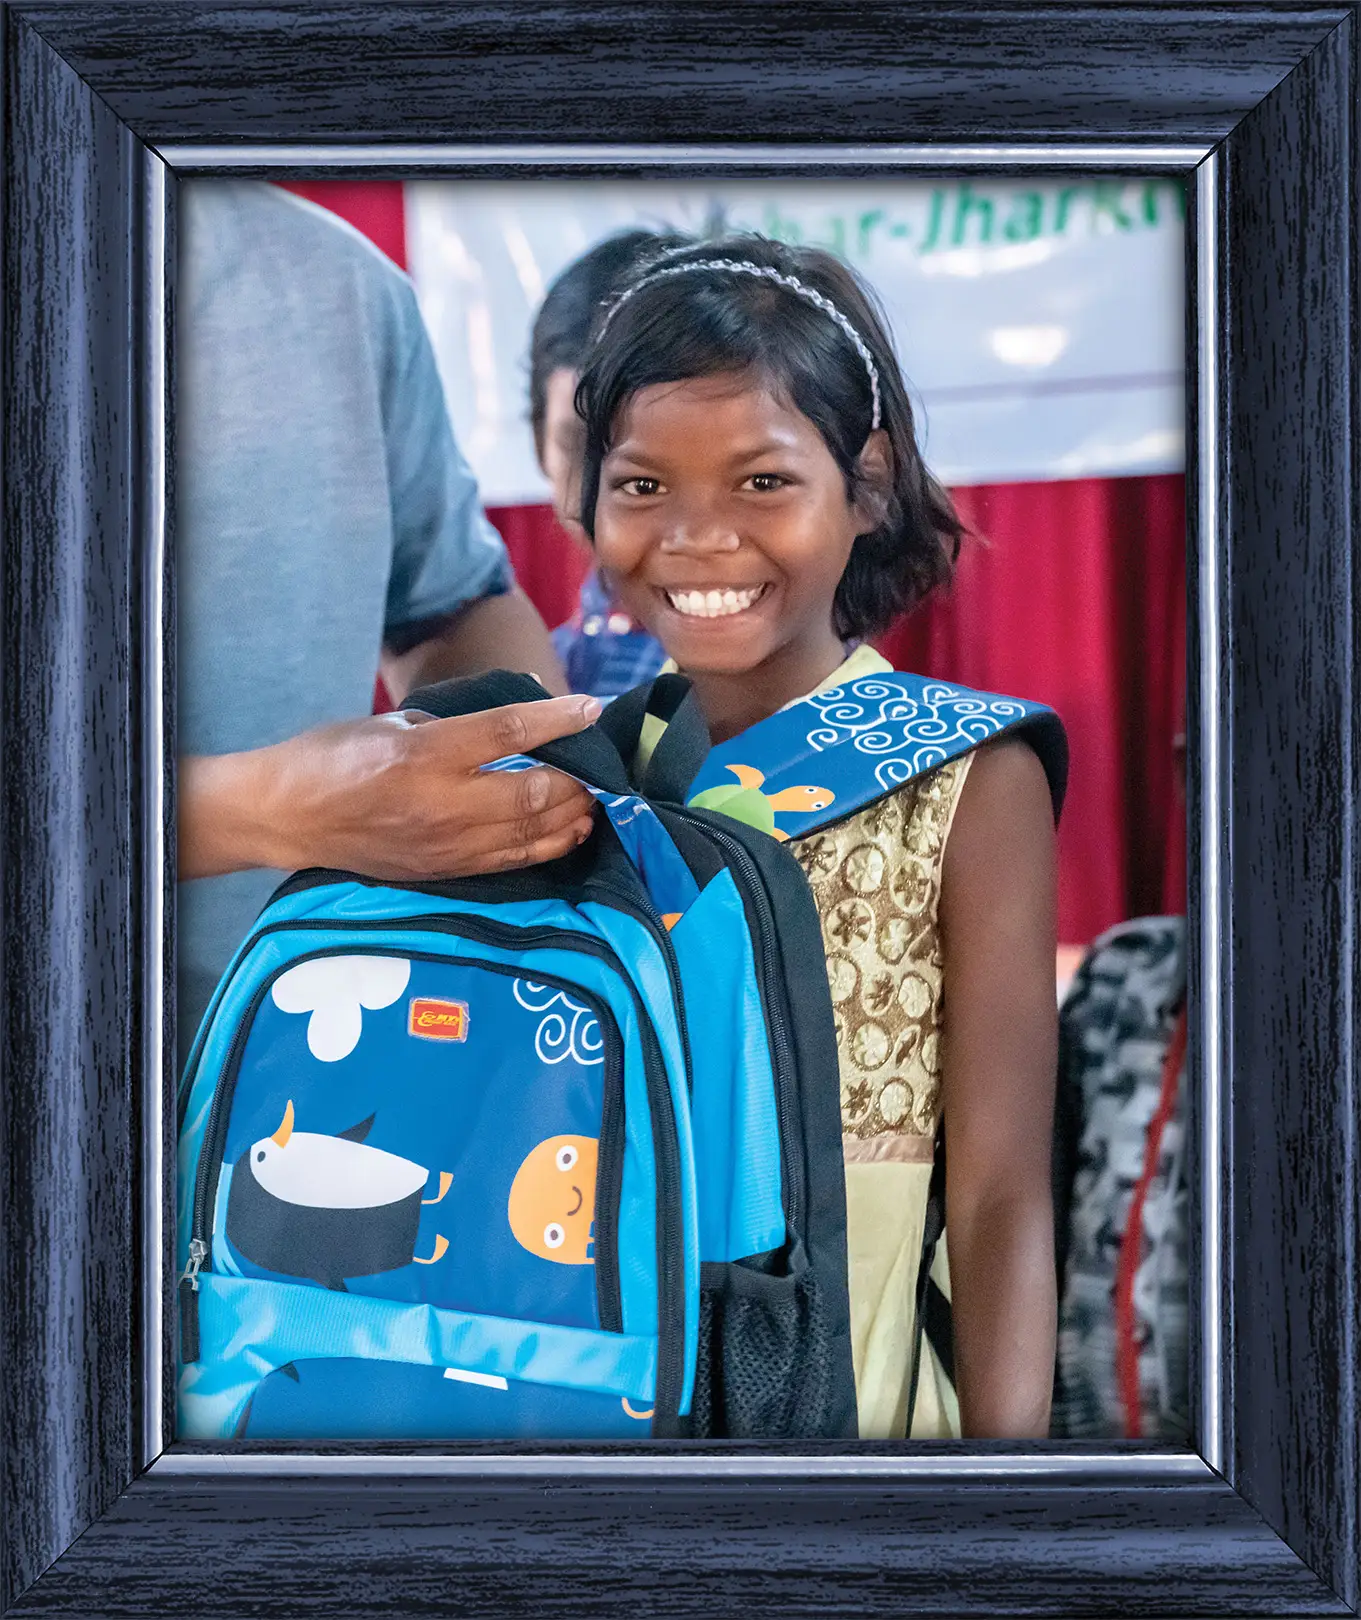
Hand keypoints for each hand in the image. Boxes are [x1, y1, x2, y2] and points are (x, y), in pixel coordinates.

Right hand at [179, 695, 601, 881]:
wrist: (287, 817)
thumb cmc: (333, 756)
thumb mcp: (390, 722)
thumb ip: (452, 724)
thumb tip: (510, 725)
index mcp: (425, 754)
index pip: (508, 733)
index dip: (557, 720)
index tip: (591, 709)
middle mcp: (441, 803)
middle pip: (532, 794)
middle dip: (576, 781)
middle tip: (598, 766)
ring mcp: (445, 844)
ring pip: (529, 834)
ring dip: (571, 817)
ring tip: (594, 801)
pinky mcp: (444, 871)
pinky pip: (510, 861)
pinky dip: (547, 846)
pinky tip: (569, 832)